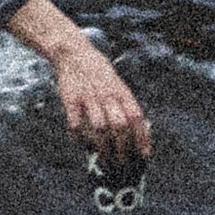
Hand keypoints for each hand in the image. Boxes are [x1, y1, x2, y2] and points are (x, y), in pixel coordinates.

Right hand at [47, 34, 151, 168]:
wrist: (73, 53)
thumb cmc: (99, 72)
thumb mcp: (117, 83)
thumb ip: (124, 104)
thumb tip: (135, 131)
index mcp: (121, 92)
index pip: (136, 117)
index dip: (142, 137)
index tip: (144, 154)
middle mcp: (107, 95)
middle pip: (119, 126)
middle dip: (123, 148)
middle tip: (123, 162)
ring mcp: (88, 97)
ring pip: (99, 128)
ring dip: (104, 147)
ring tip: (105, 160)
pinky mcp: (70, 99)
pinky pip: (75, 123)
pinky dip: (79, 137)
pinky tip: (81, 145)